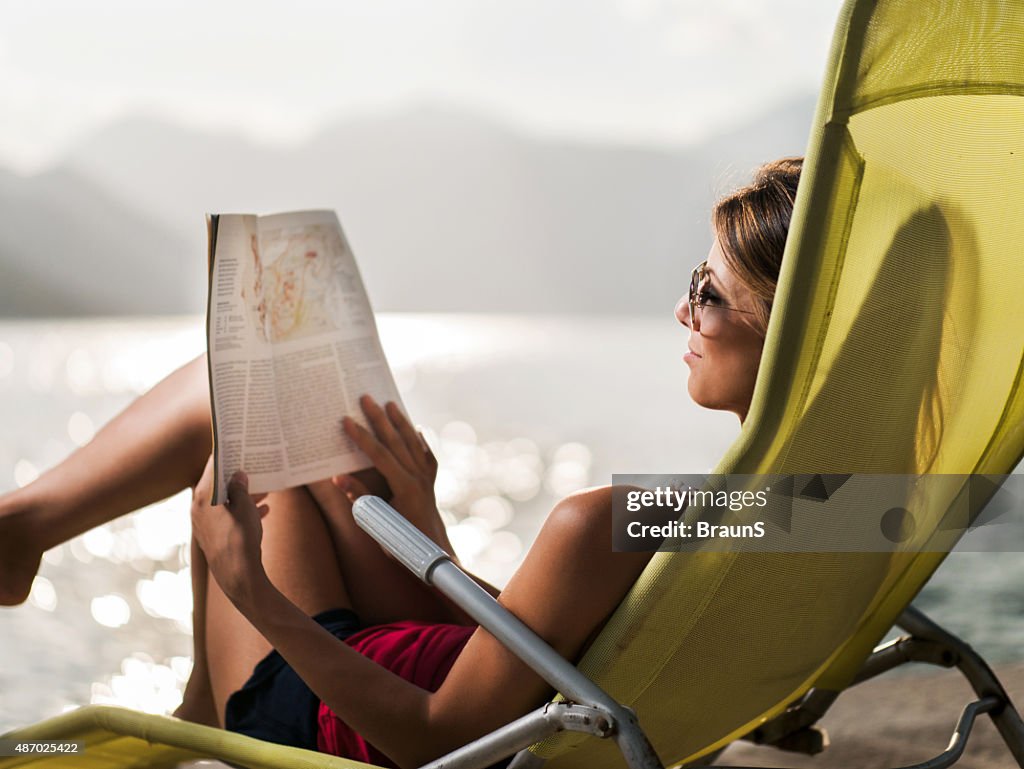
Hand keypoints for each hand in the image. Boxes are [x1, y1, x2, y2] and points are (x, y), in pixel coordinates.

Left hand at [190, 455, 270, 603]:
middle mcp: (198, 510)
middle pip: (218, 485)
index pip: (211, 468)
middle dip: (237, 476)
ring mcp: (205, 525)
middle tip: (253, 465)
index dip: (225, 455)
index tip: (236, 444)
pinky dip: (242, 510)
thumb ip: (240, 488)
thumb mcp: (245, 507)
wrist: (238, 577)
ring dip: (243, 494)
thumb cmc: (241, 539)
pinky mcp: (214, 538)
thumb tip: (237, 474)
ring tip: (264, 487)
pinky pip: (228, 517)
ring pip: (225, 502)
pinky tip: (263, 509)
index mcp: (203, 498)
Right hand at [334, 396, 447, 548]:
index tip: (347, 420)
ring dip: (400, 422)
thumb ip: (360, 499)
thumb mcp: (376, 524)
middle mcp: (418, 477)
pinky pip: (426, 455)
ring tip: (390, 404)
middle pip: (396, 441)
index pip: (379, 454)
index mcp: (404, 486)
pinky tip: (416, 430)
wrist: (434, 555)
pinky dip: (420, 441)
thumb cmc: (402, 544)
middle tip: (366, 398)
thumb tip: (338, 478)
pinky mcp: (431, 483)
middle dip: (379, 418)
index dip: (362, 436)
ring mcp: (427, 479)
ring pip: (412, 443)